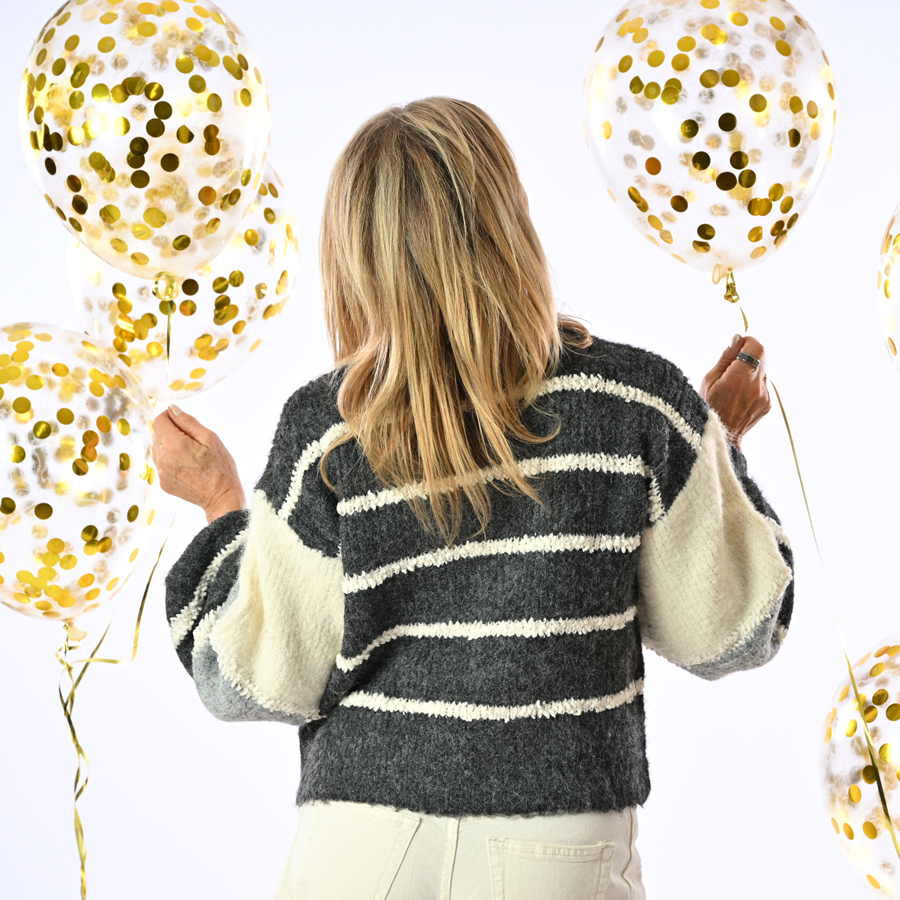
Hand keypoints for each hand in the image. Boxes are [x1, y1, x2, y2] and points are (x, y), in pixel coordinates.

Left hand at [151, 406, 245, 522]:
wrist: (221, 497)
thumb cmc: (220, 468)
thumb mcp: (210, 438)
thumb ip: (188, 422)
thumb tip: (173, 410)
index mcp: (174, 445)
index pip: (159, 420)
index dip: (169, 416)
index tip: (181, 420)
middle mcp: (162, 459)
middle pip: (156, 434)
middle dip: (171, 431)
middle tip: (192, 439)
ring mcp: (161, 472)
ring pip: (157, 448)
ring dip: (169, 445)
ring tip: (190, 454)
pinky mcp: (162, 482)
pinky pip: (161, 463)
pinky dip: (170, 460)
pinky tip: (187, 465)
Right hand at [700, 334, 770, 448]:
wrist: (719, 438)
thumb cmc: (708, 409)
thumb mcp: (709, 380)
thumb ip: (726, 357)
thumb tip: (737, 339)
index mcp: (739, 378)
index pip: (757, 347)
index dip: (748, 342)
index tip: (738, 346)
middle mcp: (755, 387)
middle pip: (762, 357)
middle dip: (748, 356)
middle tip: (732, 366)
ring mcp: (764, 396)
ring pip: (762, 372)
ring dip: (750, 372)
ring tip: (733, 387)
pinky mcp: (767, 404)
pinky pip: (763, 386)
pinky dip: (752, 386)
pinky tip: (738, 397)